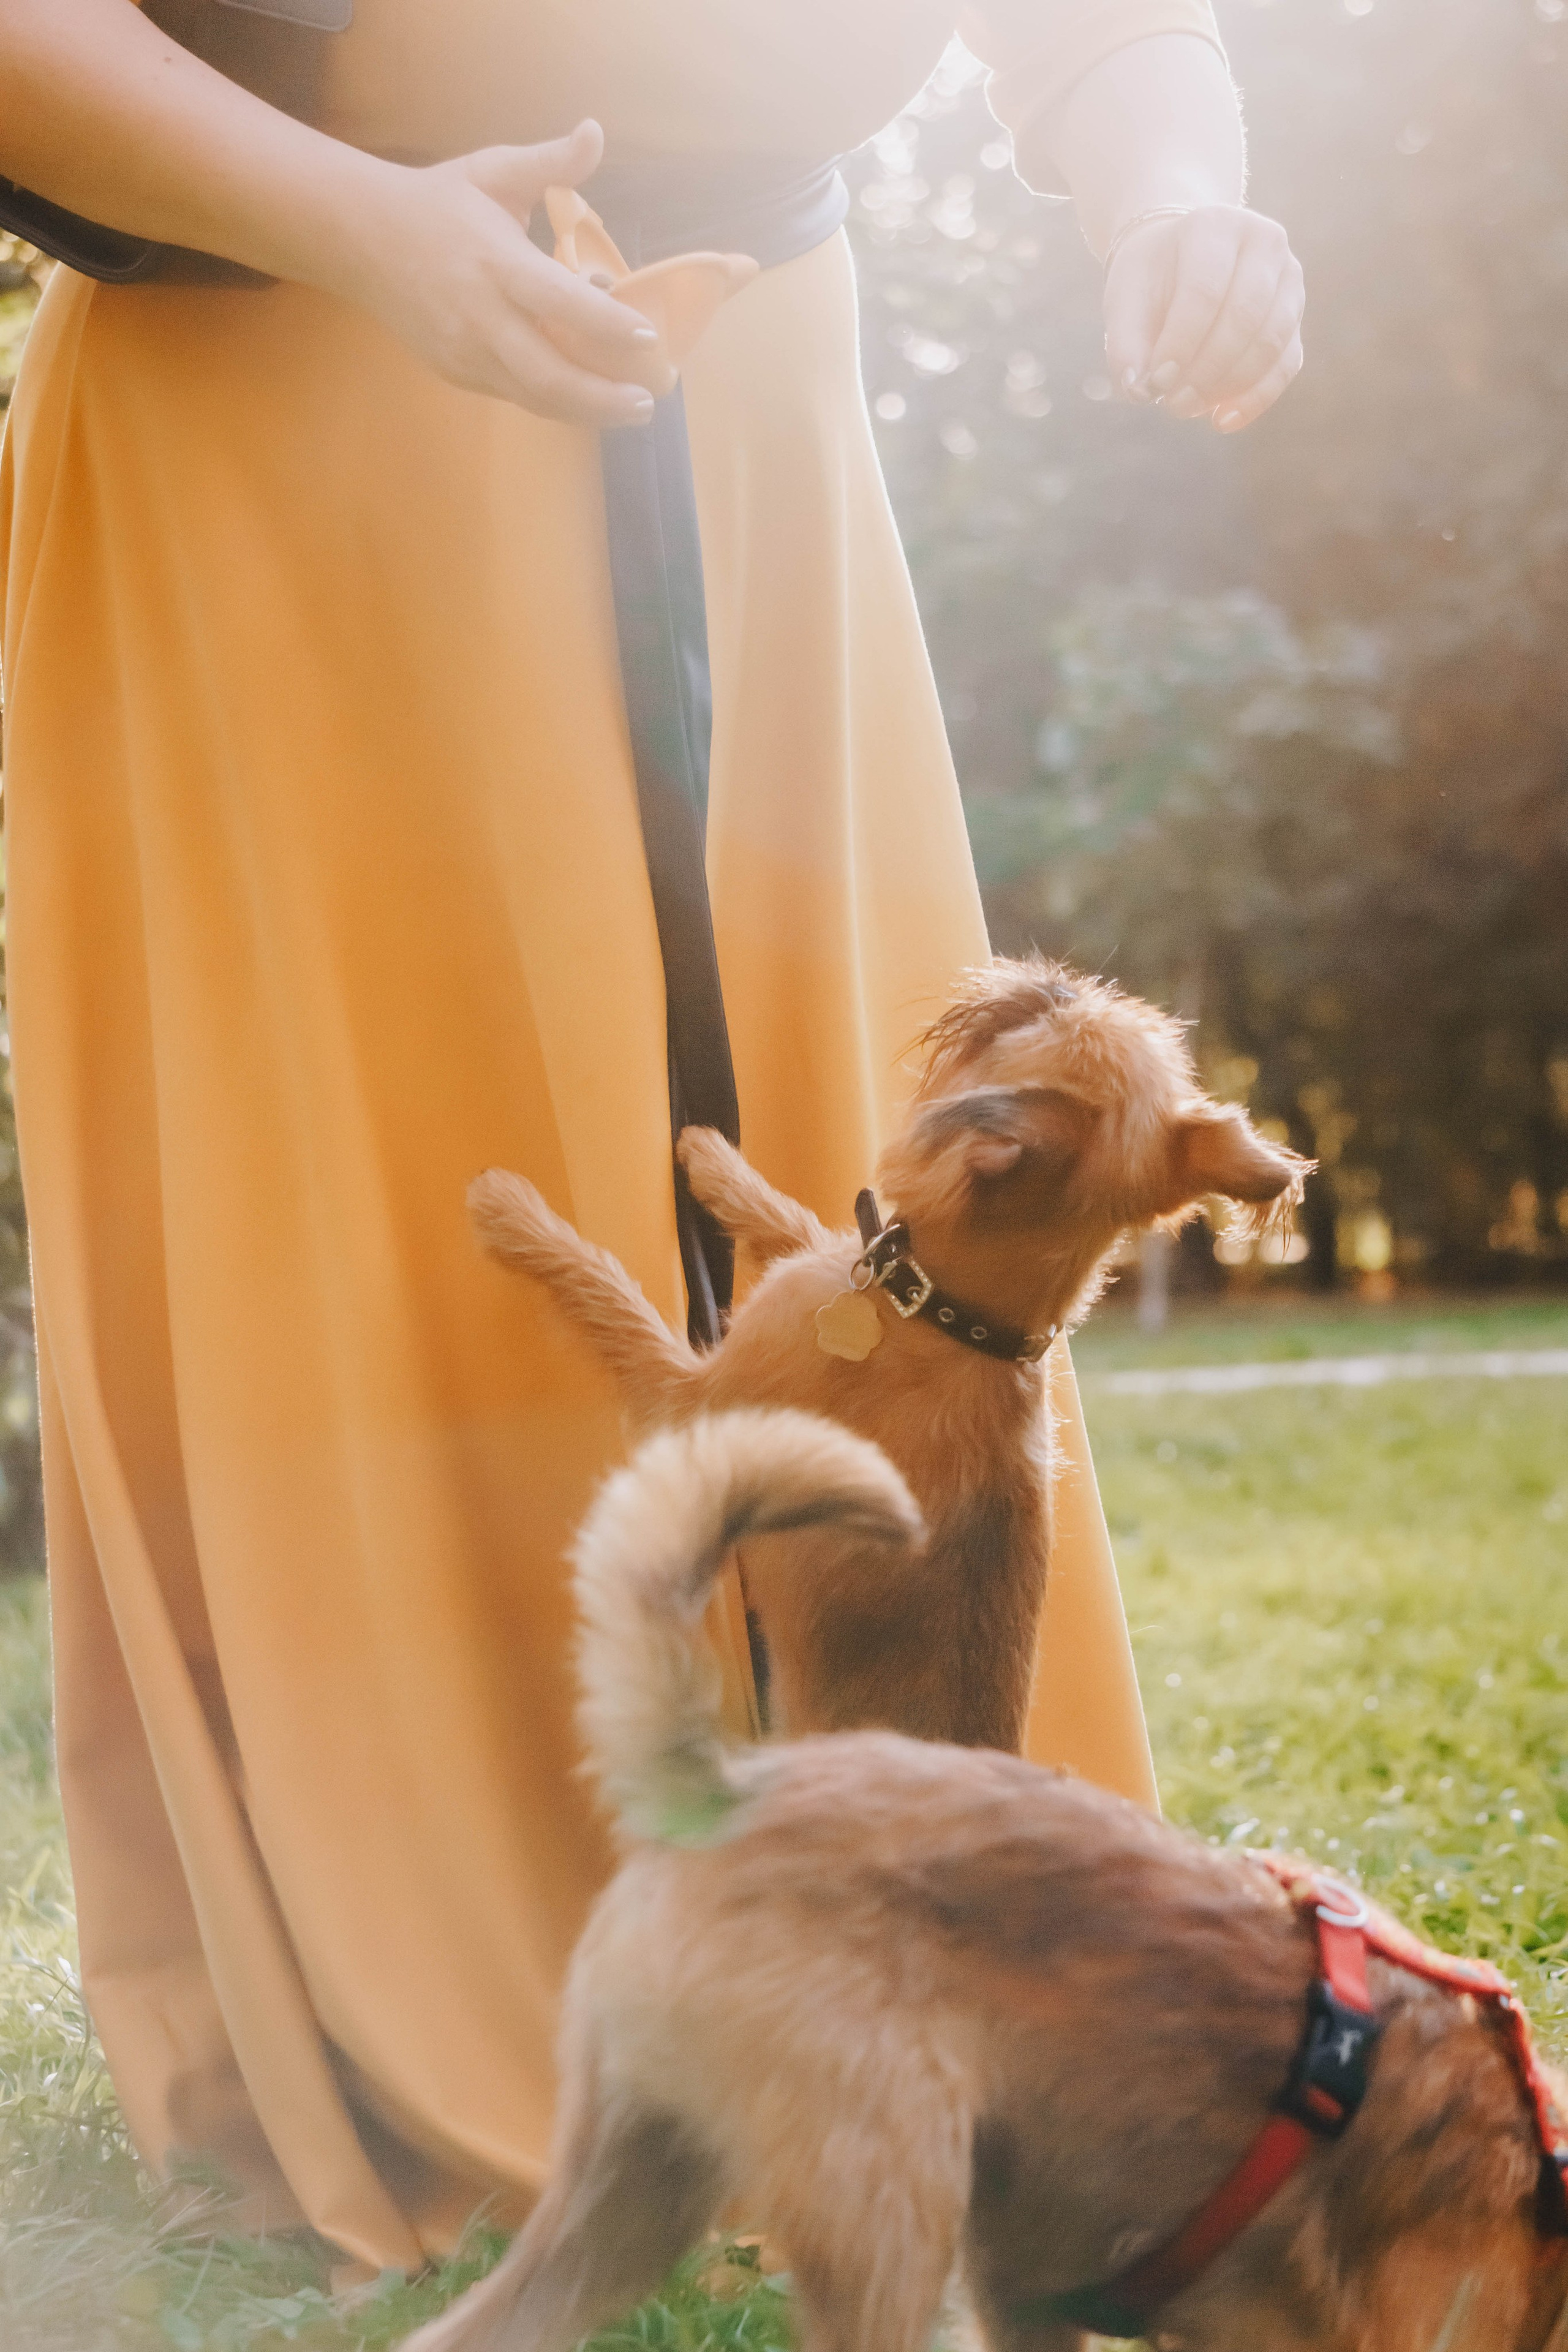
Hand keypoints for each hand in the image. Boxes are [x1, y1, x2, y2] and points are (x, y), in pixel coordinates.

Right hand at [332, 118, 658, 425]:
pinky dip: (555, 403)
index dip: (606, 325)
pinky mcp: (457, 372)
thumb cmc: (439, 202)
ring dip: (586, 411)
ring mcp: (466, 351)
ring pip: (534, 397)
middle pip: (549, 374)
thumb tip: (595, 132)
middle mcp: (480, 316)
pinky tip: (588, 401)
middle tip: (648, 400)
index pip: (558, 301)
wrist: (362, 237)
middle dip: (603, 396)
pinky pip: (515, 396)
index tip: (648, 337)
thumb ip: (550, 161)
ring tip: (629, 409)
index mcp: (495, 262)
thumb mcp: (494, 170)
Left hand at [1103, 203, 1303, 433]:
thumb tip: (1138, 391)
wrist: (1182, 258)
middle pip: (1245, 316)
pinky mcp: (1296, 315)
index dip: (1181, 343)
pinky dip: (1256, 398)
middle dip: (1206, 370)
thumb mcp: (1126, 299)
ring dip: (1229, 386)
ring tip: (1188, 408)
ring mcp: (1289, 278)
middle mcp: (1264, 242)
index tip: (1156, 382)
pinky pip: (1287, 363)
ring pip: (1271, 342)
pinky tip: (1222, 421)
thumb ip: (1126, 343)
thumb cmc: (1152, 279)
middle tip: (1172, 404)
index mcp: (1216, 225)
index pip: (1205, 290)